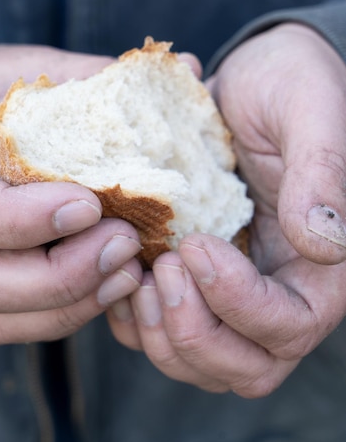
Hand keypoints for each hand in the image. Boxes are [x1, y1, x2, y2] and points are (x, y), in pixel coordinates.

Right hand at [0, 44, 142, 343]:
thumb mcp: (19, 70)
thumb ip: (90, 75)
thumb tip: (187, 66)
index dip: (22, 218)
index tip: (89, 203)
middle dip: (59, 275)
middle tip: (124, 241)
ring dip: (69, 304)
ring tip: (130, 268)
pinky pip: (12, 322)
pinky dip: (65, 314)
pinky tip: (113, 282)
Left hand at [107, 24, 345, 395]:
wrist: (253, 77)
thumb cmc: (291, 81)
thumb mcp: (311, 108)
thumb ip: (324, 170)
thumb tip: (324, 243)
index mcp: (321, 262)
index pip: (290, 324)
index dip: (241, 303)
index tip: (197, 246)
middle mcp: (278, 286)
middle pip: (245, 364)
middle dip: (195, 333)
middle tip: (162, 271)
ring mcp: (232, 285)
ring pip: (199, 358)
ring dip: (157, 333)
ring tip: (134, 274)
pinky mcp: (192, 273)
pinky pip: (161, 325)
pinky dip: (133, 316)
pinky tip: (117, 270)